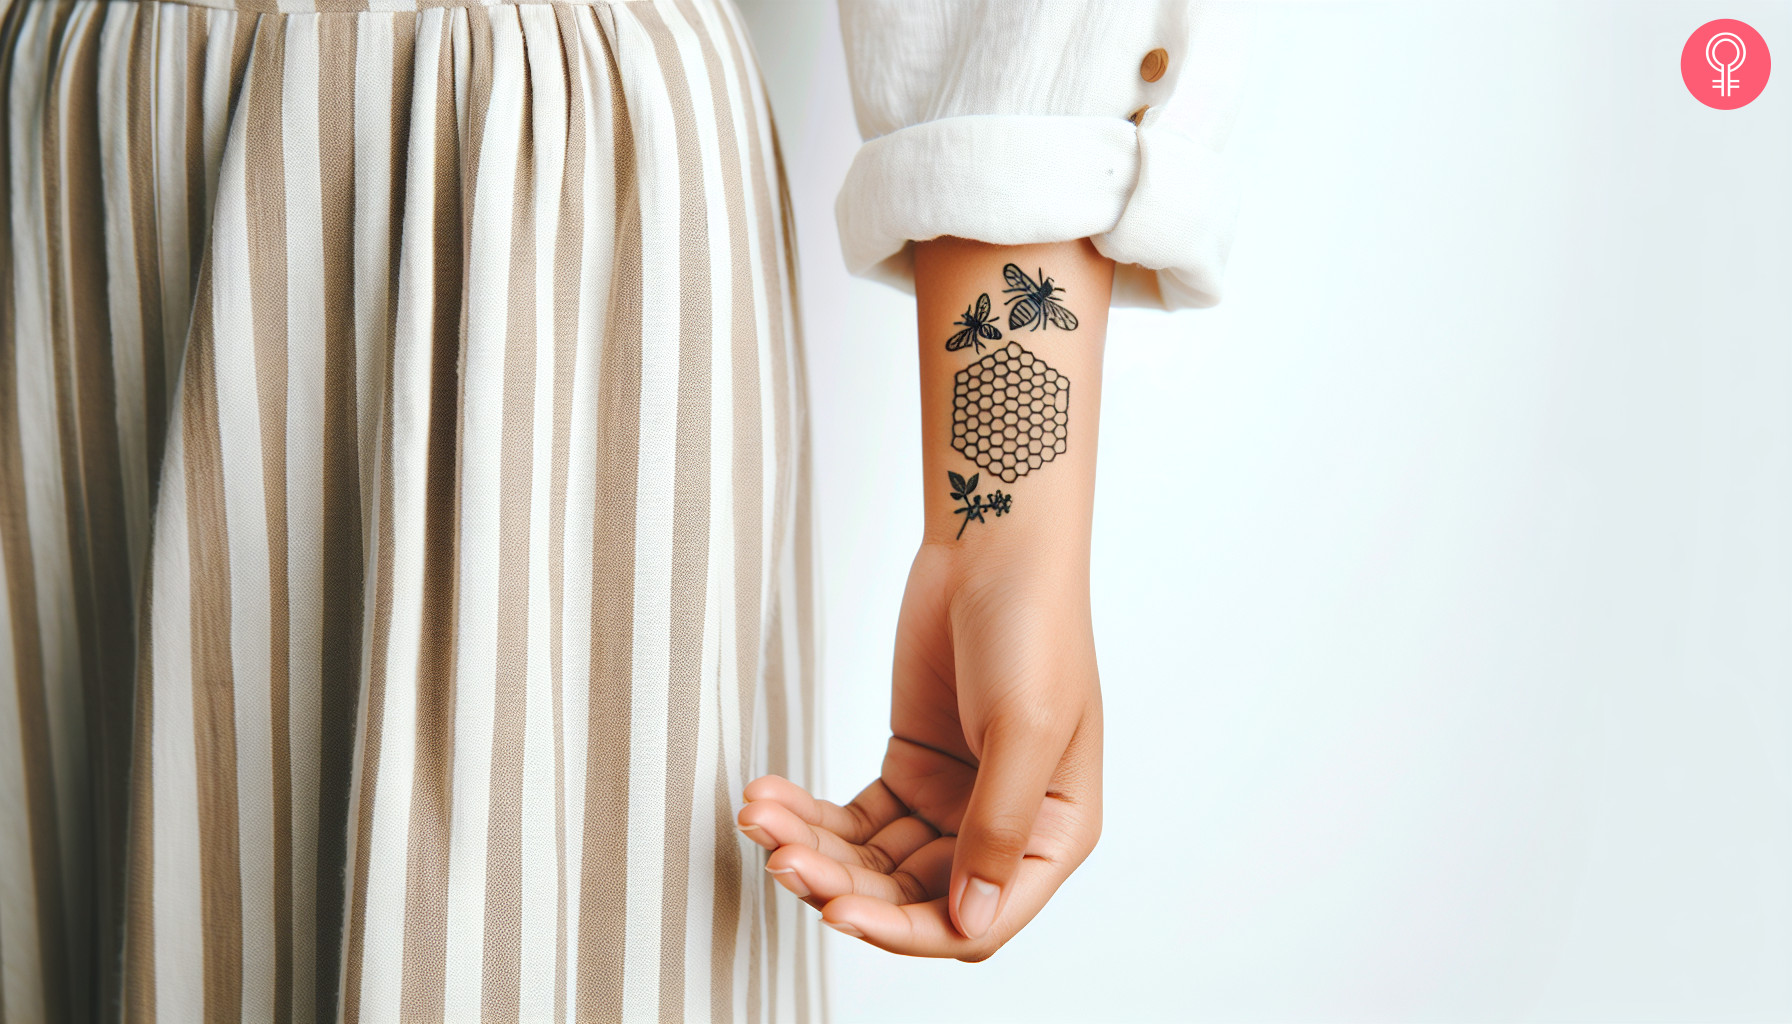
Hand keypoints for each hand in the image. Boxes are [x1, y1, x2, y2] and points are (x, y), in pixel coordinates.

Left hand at [737, 541, 1101, 960]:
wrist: (992, 549)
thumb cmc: (1034, 627)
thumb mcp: (1025, 730)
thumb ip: (998, 827)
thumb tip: (970, 921)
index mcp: (1054, 834)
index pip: (979, 921)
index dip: (910, 930)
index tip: (843, 912)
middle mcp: (1002, 830)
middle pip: (913, 898)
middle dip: (844, 885)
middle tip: (783, 859)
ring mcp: (951, 803)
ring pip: (872, 863)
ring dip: (814, 849)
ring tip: (762, 818)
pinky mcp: (908, 771)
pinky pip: (852, 820)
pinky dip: (808, 815)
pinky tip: (768, 798)